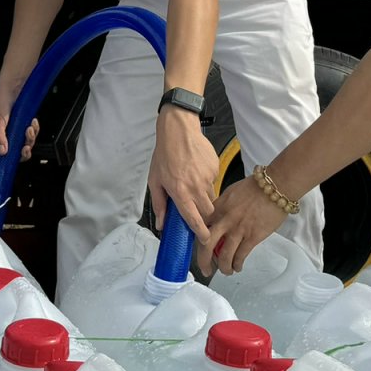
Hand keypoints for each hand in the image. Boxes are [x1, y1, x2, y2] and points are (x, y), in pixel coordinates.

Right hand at [0, 87, 38, 177]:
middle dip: (21, 153)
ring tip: (29, 128)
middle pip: (12, 155)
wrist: (15, 89)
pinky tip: (32, 122)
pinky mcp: (24, 127)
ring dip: (29, 139)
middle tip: (25, 149)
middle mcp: (4, 137)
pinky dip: (34, 130)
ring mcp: (15, 133)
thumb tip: (2, 152)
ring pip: (24, 145)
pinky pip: (31, 135)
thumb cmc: (1, 102)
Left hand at [148, 107, 219, 241]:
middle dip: (204, 214)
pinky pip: (214, 181)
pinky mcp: (215, 168)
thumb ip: (159, 204)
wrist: (179, 130)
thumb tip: (160, 223)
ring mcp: (208, 178)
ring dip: (204, 196)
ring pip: (211, 196)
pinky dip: (206, 180)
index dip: (201, 232)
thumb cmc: (164, 154)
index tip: (205, 239)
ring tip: (192, 182)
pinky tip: (197, 170)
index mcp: (180, 193)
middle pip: (208, 212)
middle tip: (196, 207)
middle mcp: (196, 188)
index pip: (194, 219)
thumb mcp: (155, 180)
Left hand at [202, 171, 288, 275]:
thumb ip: (221, 206)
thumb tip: (216, 217)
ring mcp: (238, 229)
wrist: (275, 186)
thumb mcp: (230, 192)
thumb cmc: (255, 187)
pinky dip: (237, 264)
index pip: (201, 227)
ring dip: (224, 267)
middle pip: (206, 245)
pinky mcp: (252, 236)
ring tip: (226, 271)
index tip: (200, 247)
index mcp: (218, 208)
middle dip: (203, 261)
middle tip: (205, 269)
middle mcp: (225, 220)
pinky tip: (238, 266)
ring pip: (224, 255)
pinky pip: (241, 255)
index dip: (198, 240)